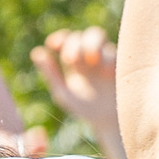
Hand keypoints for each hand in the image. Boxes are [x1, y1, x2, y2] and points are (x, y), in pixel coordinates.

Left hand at [31, 27, 124, 152]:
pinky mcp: (122, 62)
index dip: (60, 38)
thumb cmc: (87, 109)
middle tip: (72, 60)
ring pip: (98, 36)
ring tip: (92, 60)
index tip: (53, 44)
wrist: (111, 123)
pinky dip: (108, 58)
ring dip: (92, 44)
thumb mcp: (65, 93)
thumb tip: (36, 52)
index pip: (66, 40)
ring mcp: (106, 56)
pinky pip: (114, 51)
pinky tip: (106, 72)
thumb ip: (51, 74)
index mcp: (75, 61)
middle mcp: (90, 55)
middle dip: (75, 44)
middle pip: (81, 35)